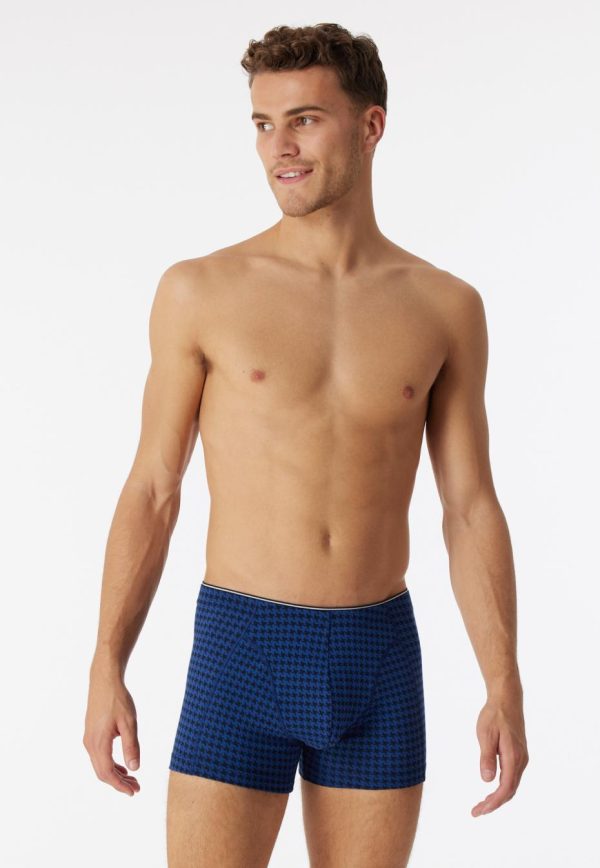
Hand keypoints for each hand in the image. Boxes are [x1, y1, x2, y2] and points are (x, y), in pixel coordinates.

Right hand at [83, 671, 141, 796]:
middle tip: (136, 788)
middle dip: (119, 783)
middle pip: (103, 772)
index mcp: (99, 742)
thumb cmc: (118, 699)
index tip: (134, 792)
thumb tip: (135, 768)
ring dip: (115, 774)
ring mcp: (89, 739)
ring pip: (100, 765)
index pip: (107, 773)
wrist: (104, 681)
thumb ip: (131, 746)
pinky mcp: (91, 734)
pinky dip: (111, 764)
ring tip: (132, 779)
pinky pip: (99, 756)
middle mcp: (90, 744)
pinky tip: (123, 766)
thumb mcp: (129, 722)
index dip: (120, 785)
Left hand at [471, 693, 527, 816]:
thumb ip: (487, 757)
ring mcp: (522, 758)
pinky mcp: (519, 754)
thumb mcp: (486, 734)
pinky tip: (493, 789)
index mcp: (513, 757)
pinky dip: (503, 787)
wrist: (507, 699)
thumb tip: (486, 780)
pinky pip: (512, 777)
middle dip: (494, 804)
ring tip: (482, 805)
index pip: (505, 788)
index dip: (493, 803)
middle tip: (477, 811)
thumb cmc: (494, 715)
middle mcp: (521, 760)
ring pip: (512, 784)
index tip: (479, 811)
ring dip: (498, 797)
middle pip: (510, 790)